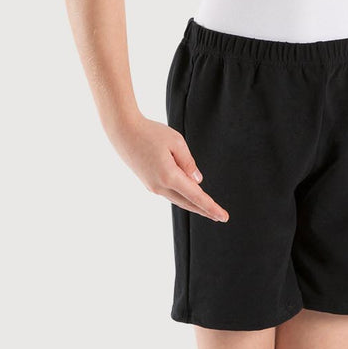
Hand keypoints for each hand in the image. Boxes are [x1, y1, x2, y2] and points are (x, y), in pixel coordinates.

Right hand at [107, 113, 229, 222]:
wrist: (123, 132)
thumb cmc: (151, 133)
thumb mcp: (176, 142)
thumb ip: (188, 162)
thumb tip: (197, 181)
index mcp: (169, 176)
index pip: (196, 196)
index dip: (211, 207)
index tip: (223, 217)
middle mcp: (160, 186)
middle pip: (188, 203)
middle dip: (205, 210)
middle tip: (220, 216)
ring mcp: (152, 186)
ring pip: (178, 199)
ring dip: (193, 204)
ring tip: (208, 208)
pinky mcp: (148, 182)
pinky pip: (170, 193)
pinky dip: (182, 196)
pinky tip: (189, 195)